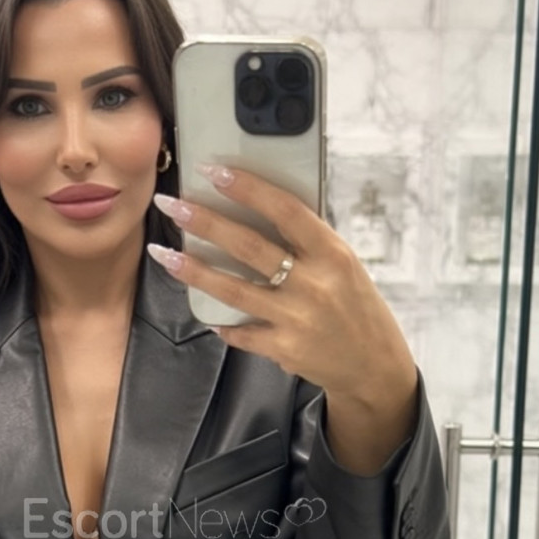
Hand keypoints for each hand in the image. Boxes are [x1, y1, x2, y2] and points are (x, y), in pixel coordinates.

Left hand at [149, 165, 418, 472]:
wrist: (374, 367)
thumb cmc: (357, 308)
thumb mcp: (344, 266)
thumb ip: (309, 243)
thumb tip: (261, 210)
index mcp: (333, 253)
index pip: (285, 210)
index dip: (247, 188)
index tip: (214, 171)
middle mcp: (314, 283)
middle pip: (248, 246)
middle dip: (204, 222)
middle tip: (172, 205)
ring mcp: (297, 318)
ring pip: (234, 289)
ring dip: (194, 270)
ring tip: (163, 253)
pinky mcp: (284, 348)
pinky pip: (242, 331)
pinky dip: (223, 323)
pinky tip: (205, 314)